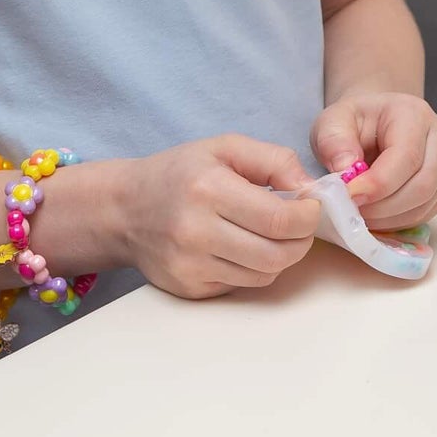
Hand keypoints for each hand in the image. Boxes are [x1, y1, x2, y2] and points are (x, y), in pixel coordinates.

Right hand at [110, 136, 320, 299]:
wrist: (125, 209)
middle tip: (302, 225)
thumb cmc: (179, 173)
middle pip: (276, 254)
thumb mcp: (225, 148)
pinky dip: (254, 268)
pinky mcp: (189, 288)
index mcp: (208, 189)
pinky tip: (244, 247)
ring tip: (273, 233)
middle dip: (302, 240)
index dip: (308, 217)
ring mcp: (190, 265)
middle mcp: (196, 232)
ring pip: (264, 274)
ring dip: (281, 256)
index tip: (312, 207)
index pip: (279, 219)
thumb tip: (309, 187)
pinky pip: (242, 285)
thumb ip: (273, 160)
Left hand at [311, 90, 436, 230]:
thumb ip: (334, 141)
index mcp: (413, 114)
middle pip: (423, 184)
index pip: (406, 156)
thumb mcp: (332, 121)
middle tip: (352, 210)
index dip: (379, 183)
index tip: (350, 196)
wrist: (372, 123)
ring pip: (425, 204)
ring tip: (360, 213)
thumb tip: (346, 170)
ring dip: (389, 218)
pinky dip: (398, 222)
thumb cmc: (355, 121)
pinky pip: (425, 214)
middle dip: (384, 206)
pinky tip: (375, 216)